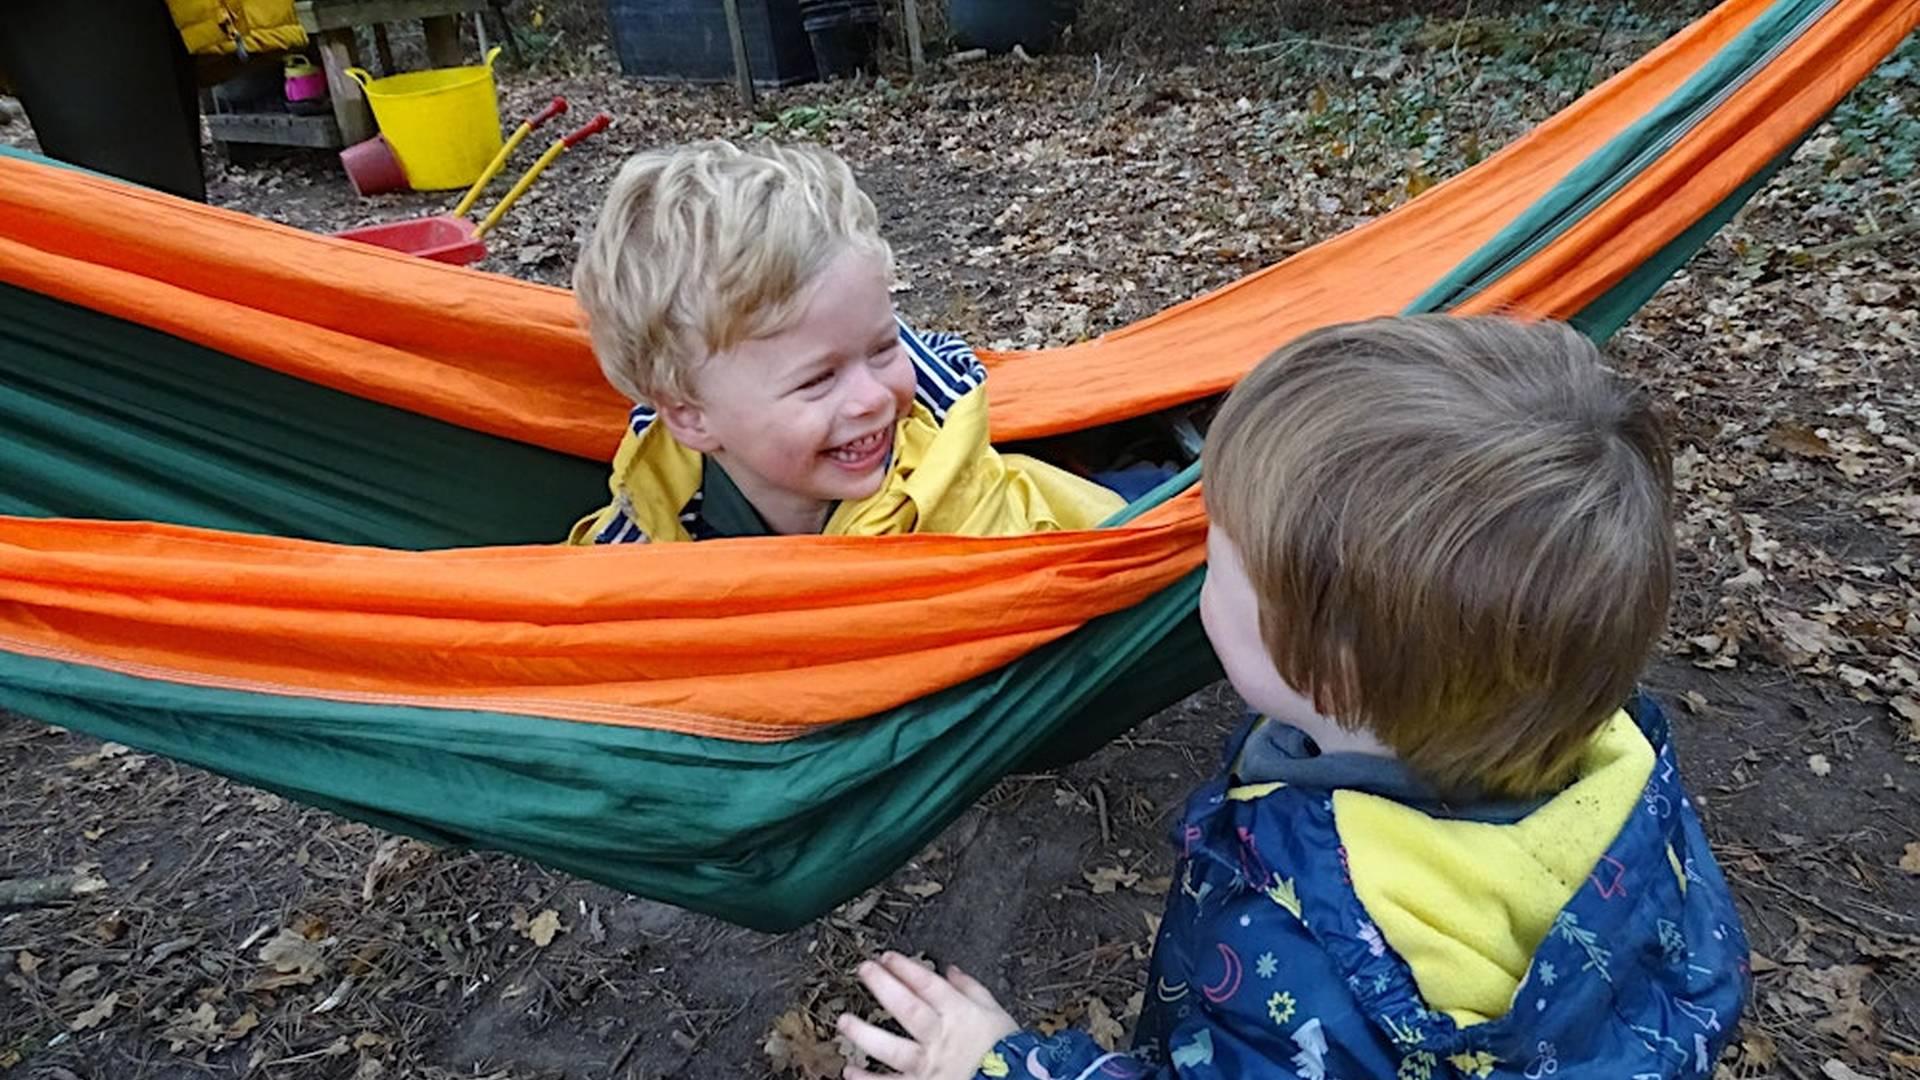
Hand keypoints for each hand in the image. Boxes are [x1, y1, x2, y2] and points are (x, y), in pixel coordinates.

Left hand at [838, 952, 1018, 1079]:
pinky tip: (849, 1071)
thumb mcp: (996, 1013)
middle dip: (884, 987)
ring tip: (844, 1021)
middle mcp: (940, 1039)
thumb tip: (952, 971)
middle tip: (864, 970)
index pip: (928, 985)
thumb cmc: (1008, 1052)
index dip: (906, 969)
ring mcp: (928, 1067)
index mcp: (959, 1016)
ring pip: (892, 1049)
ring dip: (865, 1034)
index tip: (887, 957)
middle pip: (907, 1009)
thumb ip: (972, 990)